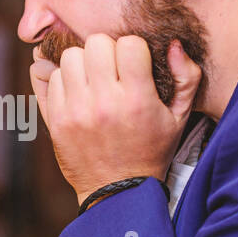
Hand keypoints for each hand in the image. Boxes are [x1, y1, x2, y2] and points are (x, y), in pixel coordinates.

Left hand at [30, 34, 202, 206]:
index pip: (129, 44)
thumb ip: (186, 77)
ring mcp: (76, 111)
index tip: (134, 63)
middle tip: (112, 68)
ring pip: (69, 57)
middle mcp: (104, 103)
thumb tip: (173, 44)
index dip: (133, 49)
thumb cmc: (151, 150)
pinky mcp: (55, 120)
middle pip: (95, 43)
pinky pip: (50, 77)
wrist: (118, 193)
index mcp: (137, 100)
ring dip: (82, 63)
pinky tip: (78, 92)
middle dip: (106, 50)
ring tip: (93, 79)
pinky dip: (64, 80)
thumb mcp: (180, 118)